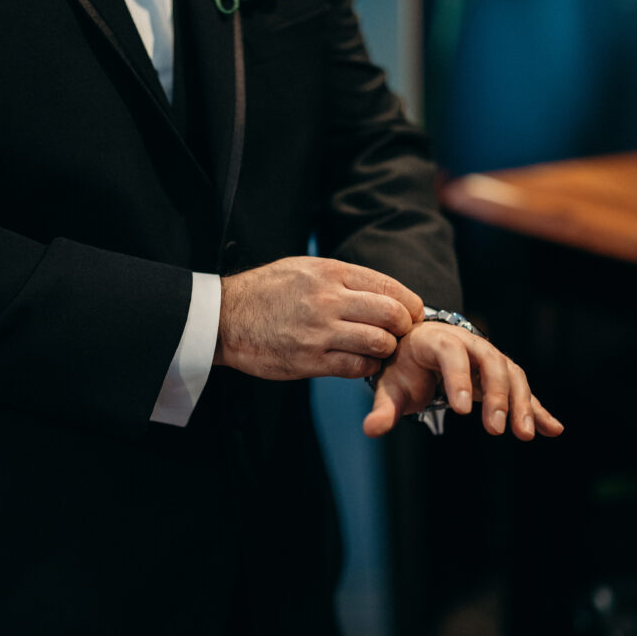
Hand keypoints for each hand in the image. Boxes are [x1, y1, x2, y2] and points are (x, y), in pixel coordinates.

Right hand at [214, 256, 422, 379]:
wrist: (224, 318)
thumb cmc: (265, 291)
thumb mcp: (303, 268)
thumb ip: (342, 277)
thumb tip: (381, 290)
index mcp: (330, 273)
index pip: (389, 286)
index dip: (410, 303)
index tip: (412, 313)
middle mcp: (328, 300)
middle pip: (391, 315)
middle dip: (404, 327)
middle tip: (400, 334)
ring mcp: (319, 331)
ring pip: (379, 343)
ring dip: (386, 349)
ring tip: (378, 349)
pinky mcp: (310, 360)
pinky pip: (356, 367)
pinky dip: (366, 367)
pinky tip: (360, 362)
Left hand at [363, 321, 563, 439]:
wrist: (416, 351)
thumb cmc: (402, 367)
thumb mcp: (390, 386)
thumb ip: (383, 408)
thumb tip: (371, 430)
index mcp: (435, 340)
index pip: (451, 352)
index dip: (459, 377)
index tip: (462, 410)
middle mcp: (467, 343)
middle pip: (489, 361)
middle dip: (497, 394)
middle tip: (496, 428)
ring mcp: (487, 357)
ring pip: (511, 373)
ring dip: (521, 403)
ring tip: (523, 434)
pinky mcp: (501, 375)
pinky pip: (523, 390)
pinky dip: (537, 408)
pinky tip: (553, 429)